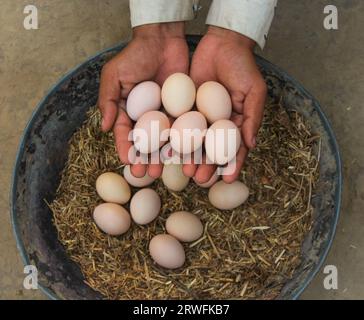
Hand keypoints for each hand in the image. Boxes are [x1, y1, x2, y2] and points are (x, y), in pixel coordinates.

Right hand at [98, 22, 188, 177]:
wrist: (163, 38)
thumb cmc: (135, 54)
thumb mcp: (114, 74)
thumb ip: (107, 100)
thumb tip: (103, 128)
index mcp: (128, 111)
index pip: (124, 134)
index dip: (125, 148)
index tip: (128, 162)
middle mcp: (147, 117)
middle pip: (146, 143)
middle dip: (145, 158)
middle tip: (147, 174)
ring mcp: (167, 114)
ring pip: (166, 140)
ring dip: (164, 156)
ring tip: (165, 170)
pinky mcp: (185, 110)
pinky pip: (185, 128)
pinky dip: (185, 142)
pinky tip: (186, 154)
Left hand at [185, 26, 266, 183]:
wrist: (222, 43)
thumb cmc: (243, 66)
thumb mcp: (254, 90)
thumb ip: (253, 117)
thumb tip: (251, 144)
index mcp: (236, 124)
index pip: (235, 148)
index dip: (233, 164)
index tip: (227, 179)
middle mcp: (217, 125)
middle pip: (212, 150)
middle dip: (207, 166)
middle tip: (200, 178)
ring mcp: (200, 118)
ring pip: (194, 142)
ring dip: (189, 157)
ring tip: (185, 170)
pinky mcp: (184, 108)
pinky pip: (179, 125)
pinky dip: (174, 138)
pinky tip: (169, 150)